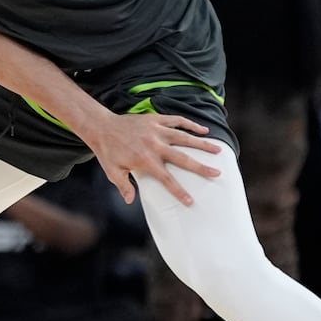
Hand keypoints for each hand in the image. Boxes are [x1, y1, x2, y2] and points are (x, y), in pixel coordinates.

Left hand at [81, 111, 223, 205]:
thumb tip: (131, 201)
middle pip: (183, 158)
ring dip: (202, 144)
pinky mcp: (156, 119)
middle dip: (200, 167)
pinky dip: (191, 125)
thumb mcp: (112, 171)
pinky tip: (204, 130)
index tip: (190, 201)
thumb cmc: (107, 151)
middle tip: (216, 173)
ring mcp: (156, 130)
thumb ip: (124, 186)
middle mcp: (154, 145)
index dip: (179, 191)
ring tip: (218, 150)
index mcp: (145, 160)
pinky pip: (177, 121)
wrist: (102, 127)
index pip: (166, 179)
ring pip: (184, 137)